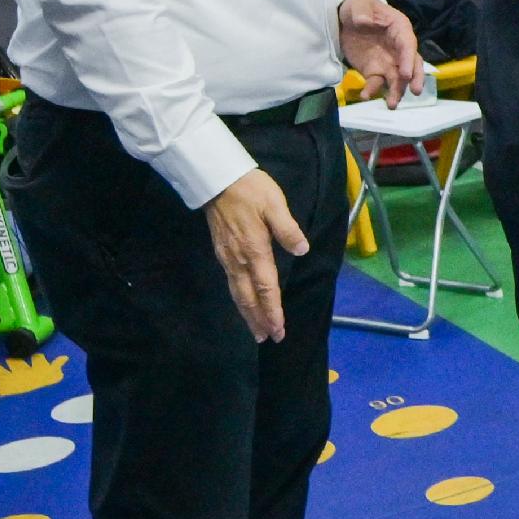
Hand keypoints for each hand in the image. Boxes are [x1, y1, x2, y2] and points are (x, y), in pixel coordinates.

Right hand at [206, 167, 311, 342]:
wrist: (216, 179)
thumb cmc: (249, 189)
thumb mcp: (275, 203)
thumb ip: (287, 229)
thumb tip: (301, 250)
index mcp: (255, 250)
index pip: (266, 287)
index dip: (273, 310)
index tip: (278, 329)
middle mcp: (239, 260)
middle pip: (250, 297)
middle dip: (260, 320)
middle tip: (269, 339)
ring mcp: (228, 258)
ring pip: (238, 294)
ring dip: (248, 314)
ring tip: (257, 332)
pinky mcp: (222, 253)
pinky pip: (231, 284)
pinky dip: (239, 300)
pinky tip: (243, 305)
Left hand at [337, 0, 423, 102]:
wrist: (346, 18)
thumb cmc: (359, 7)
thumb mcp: (359, 5)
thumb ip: (361, 12)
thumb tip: (363, 21)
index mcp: (399, 29)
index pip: (408, 45)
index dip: (409, 60)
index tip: (406, 74)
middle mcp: (398, 48)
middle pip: (411, 65)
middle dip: (414, 79)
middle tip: (415, 92)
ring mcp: (388, 62)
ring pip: (397, 79)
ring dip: (396, 92)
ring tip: (391, 105)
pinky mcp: (375, 71)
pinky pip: (376, 83)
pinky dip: (372, 90)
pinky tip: (365, 96)